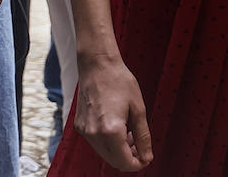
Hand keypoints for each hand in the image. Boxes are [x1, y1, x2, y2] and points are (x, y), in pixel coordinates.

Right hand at [74, 55, 153, 170]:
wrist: (97, 64)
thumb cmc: (119, 81)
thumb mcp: (138, 108)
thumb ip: (143, 136)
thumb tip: (147, 156)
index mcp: (111, 130)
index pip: (125, 162)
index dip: (138, 164)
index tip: (146, 157)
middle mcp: (94, 134)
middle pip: (113, 161)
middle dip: (129, 158)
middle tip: (139, 144)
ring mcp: (85, 131)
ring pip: (104, 154)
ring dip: (118, 150)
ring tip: (129, 133)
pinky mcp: (80, 126)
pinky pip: (96, 143)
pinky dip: (107, 142)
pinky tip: (117, 127)